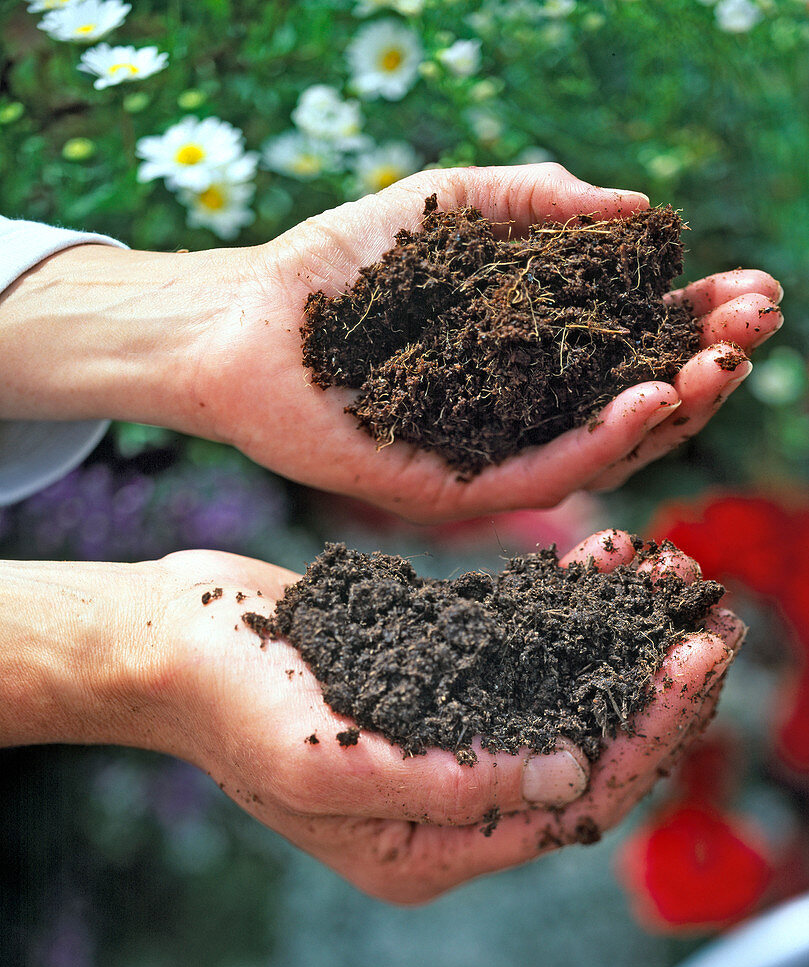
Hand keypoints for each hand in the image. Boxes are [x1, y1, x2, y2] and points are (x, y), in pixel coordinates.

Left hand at [0, 164, 779, 522]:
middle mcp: (514, 419)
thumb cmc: (339, 265)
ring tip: (719, 362)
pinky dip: (599, 441)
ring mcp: (482, 460)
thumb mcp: (455, 209)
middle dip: (702, 365)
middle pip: (628, 407)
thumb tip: (641, 212)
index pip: (628, 349)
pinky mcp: (444, 489)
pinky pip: (537, 476)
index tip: (750, 287)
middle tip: (755, 325)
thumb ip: (542, 205)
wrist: (240, 317)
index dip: (693, 320)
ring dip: (670, 408)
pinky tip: (648, 400)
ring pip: (599, 452)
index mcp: (525, 361)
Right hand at [150, 532, 741, 903]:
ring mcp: (440, 733)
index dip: (644, 739)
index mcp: (425, 845)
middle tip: (714, 622)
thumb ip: (446, 788)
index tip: (694, 666)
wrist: (170, 637)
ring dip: (619, 641)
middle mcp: (446, 798)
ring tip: (675, 579)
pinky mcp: (431, 674)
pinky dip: (565, 609)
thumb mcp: (327, 762)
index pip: (569, 808)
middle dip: (652, 690)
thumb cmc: (226, 702)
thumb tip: (572, 783)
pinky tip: (607, 562)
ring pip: (559, 694)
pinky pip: (518, 649)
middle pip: (582, 750)